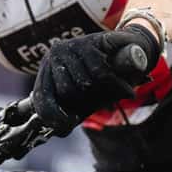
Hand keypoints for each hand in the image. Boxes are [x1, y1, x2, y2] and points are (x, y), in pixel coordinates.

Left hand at [30, 27, 157, 134]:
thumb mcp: (84, 98)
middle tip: (102, 98)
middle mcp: (55, 54)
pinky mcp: (93, 40)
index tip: (68, 125)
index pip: (42, 98)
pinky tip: (125, 89)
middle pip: (68, 91)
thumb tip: (60, 131)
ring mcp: (73, 45)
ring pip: (86, 82)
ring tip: (118, 90)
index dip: (53, 116)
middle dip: (87, 101)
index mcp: (47, 70)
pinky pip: (101, 72)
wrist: (129, 50)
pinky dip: (117, 85)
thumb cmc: (101, 79)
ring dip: (107, 92)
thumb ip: (71, 111)